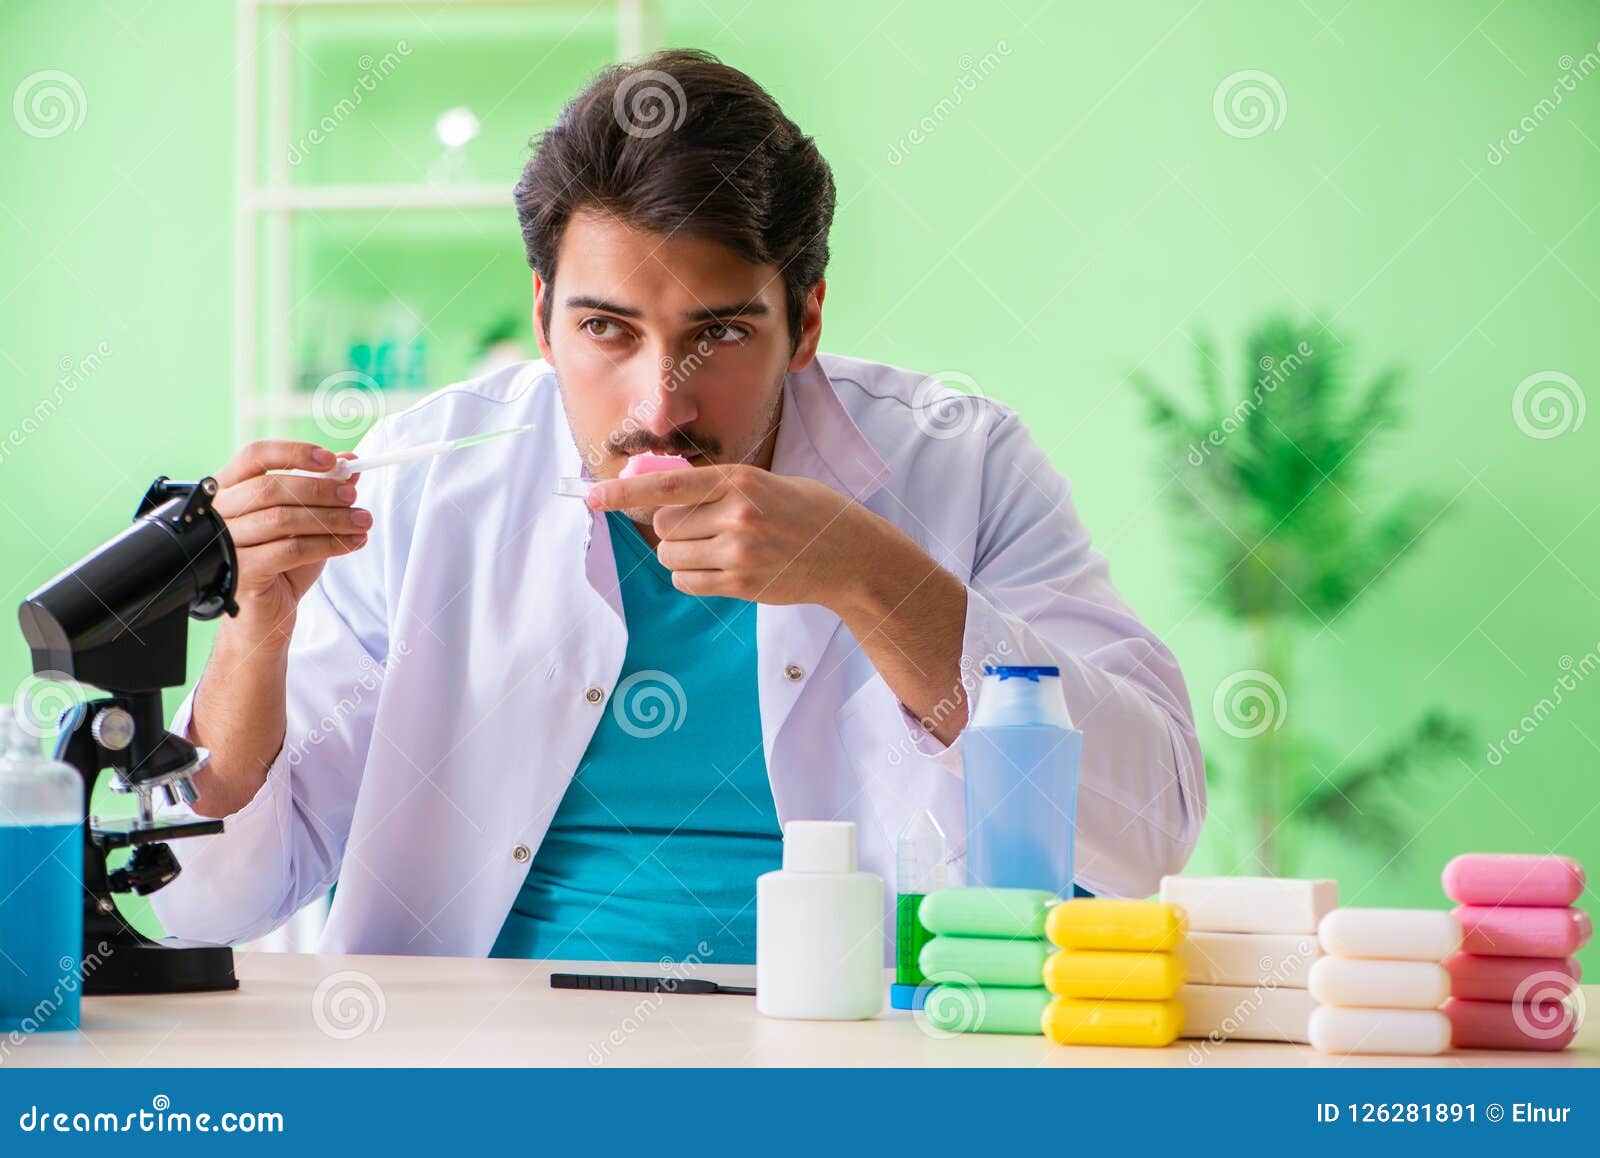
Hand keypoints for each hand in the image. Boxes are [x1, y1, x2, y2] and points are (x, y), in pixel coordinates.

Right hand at [212, 440, 371, 645]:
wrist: (266, 613)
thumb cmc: (281, 563)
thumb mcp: (306, 521)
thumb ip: (322, 490)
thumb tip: (349, 464)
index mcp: (230, 490)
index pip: (254, 456)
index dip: (293, 452)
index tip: (331, 459)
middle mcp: (219, 514)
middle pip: (270, 487)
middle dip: (320, 490)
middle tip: (353, 497)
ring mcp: (225, 543)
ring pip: (282, 519)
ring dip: (331, 519)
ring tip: (362, 522)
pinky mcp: (241, 571)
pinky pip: (289, 550)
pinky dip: (326, 544)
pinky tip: (350, 544)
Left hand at [586, 463, 880, 609]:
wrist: (848, 554)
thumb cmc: (807, 512)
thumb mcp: (765, 483)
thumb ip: (718, 488)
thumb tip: (663, 496)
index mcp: (738, 480)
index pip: (666, 485)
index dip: (623, 492)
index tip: (592, 497)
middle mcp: (735, 515)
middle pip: (662, 526)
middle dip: (671, 528)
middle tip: (703, 527)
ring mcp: (738, 552)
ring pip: (670, 556)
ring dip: (681, 554)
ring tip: (716, 548)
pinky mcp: (741, 584)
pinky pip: (686, 581)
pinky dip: (691, 576)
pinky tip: (719, 568)